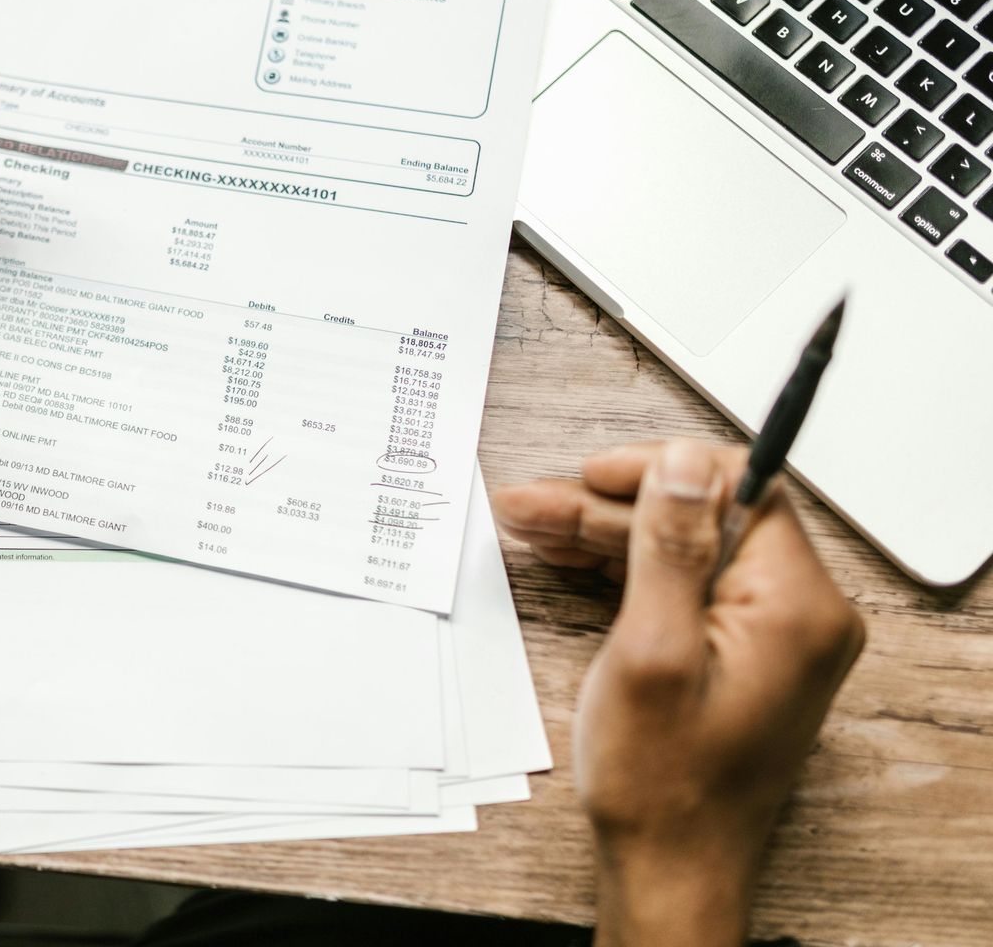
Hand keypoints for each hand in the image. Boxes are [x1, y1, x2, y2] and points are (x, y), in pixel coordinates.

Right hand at [493, 440, 864, 946]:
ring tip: (528, 523)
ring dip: (606, 535)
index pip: (740, 489)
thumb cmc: (663, 781)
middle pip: (702, 520)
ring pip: (685, 550)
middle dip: (610, 509)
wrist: (671, 864)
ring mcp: (773, 636)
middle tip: (531, 504)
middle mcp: (800, 615)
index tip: (593, 474)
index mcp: (796, 606)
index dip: (660, 471)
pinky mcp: (743, 653)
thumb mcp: (652, 649)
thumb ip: (671, 548)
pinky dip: (625, 569)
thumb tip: (683, 464)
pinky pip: (686, 586)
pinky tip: (565, 557)